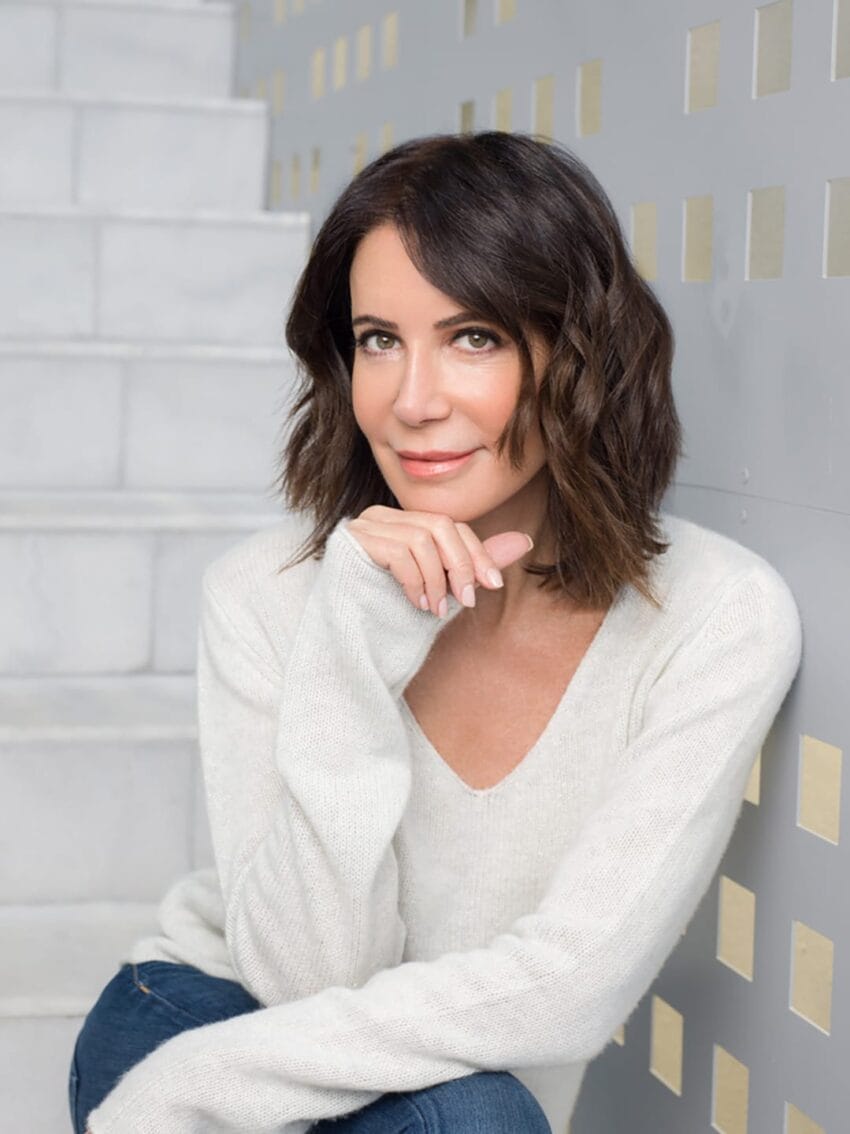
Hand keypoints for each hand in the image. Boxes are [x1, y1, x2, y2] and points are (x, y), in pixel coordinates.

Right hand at [345, 505, 533, 615]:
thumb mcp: (442, 587)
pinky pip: (399, 551)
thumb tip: (524, 541)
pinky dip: (416, 580)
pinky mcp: (353, 540)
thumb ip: (475, 563)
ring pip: (422, 538)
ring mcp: (365, 525)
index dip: (476, 553)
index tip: (493, 585)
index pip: (450, 524)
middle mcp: (382, 516)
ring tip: (435, 609)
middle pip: (439, 525)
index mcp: (403, 521)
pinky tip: (417, 603)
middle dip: (461, 564)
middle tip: (467, 600)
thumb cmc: (392, 611)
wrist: (347, 638)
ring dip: (437, 579)